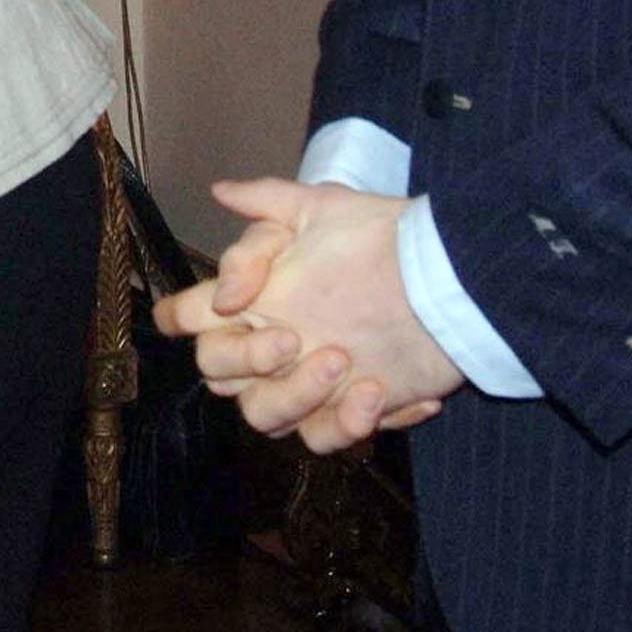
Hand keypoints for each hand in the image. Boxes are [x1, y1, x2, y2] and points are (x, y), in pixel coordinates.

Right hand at [154, 178, 460, 452]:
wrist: (451, 280)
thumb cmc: (381, 239)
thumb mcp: (324, 209)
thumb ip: (267, 204)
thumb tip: (219, 194)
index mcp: (256, 298)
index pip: (193, 314)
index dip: (179, 315)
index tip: (188, 315)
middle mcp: (272, 344)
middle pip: (218, 371)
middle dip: (247, 357)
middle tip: (292, 338)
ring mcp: (308, 382)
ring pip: (264, 415)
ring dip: (298, 394)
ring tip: (347, 365)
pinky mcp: (349, 412)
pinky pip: (327, 437)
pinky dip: (352, 422)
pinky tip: (384, 391)